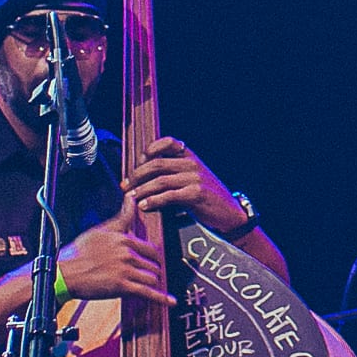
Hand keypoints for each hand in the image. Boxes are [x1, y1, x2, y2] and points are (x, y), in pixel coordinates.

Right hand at [60, 194, 172, 305]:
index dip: (152, 257)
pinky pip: (147, 292)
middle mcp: (127, 253)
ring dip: (151, 282)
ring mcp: (125, 270)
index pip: (150, 248)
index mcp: (124, 239)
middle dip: (152, 270)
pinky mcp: (122, 286)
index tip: (153, 261)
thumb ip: (122, 216)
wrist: (64, 273)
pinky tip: (171, 301)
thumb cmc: (79, 253)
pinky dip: (161, 298)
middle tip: (147, 274)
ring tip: (145, 285)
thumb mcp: (101, 230)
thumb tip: (131, 198)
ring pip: (152, 277)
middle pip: (153, 264)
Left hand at [124, 137, 245, 233]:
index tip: (137, 163)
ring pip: (160, 181)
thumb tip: (143, 176)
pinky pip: (169, 196)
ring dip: (142, 190)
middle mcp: (193, 164)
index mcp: (191, 157)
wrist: (230, 213)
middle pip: (157, 164)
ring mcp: (195, 178)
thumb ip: (174, 173)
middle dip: (137, 175)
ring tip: (131, 197)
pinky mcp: (196, 194)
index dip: (150, 149)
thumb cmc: (207, 197)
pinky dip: (153, 201)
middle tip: (125, 186)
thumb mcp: (193, 178)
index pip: (168, 142)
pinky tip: (145, 206)